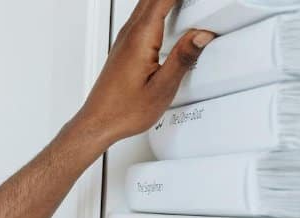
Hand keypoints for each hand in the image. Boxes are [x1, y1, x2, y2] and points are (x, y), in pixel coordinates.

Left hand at [73, 0, 215, 148]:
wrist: (98, 124)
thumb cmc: (122, 111)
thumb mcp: (162, 89)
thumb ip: (182, 58)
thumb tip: (201, 35)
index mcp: (140, 39)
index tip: (200, 0)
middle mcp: (129, 34)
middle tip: (198, 3)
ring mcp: (124, 39)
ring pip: (146, 3)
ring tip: (187, 4)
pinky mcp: (124, 47)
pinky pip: (143, 15)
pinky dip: (158, 7)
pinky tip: (169, 11)